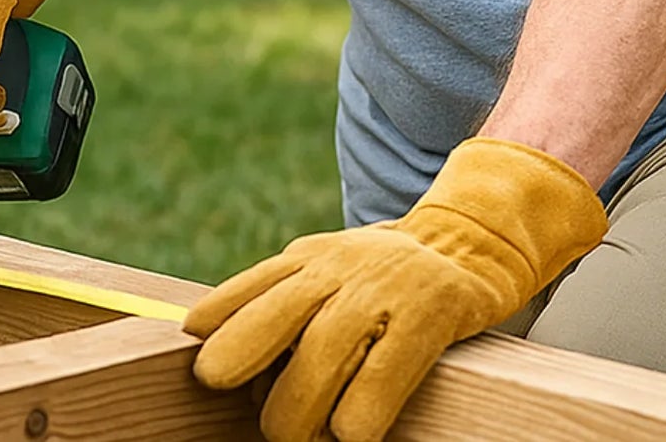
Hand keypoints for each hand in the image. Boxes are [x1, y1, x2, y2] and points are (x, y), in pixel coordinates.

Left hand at [183, 138, 606, 441]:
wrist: (468, 243)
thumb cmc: (380, 277)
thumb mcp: (324, 271)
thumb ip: (277, 300)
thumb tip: (211, 350)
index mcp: (306, 257)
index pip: (247, 288)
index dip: (218, 323)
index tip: (196, 360)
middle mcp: (338, 269)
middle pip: (275, 319)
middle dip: (241, 362)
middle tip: (232, 398)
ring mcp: (383, 291)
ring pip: (324, 353)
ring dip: (300, 409)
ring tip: (293, 437)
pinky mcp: (429, 317)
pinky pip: (386, 374)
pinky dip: (360, 415)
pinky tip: (351, 433)